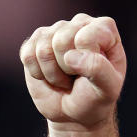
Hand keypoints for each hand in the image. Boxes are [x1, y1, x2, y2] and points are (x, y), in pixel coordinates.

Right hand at [20, 14, 126, 129]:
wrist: (74, 113)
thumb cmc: (96, 98)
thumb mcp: (108, 89)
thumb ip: (98, 69)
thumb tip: (70, 56)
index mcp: (104, 29)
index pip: (86, 37)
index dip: (86, 60)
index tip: (94, 73)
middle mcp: (80, 23)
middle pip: (61, 41)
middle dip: (67, 68)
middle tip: (77, 77)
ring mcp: (55, 30)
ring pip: (43, 49)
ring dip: (53, 73)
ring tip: (66, 78)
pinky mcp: (34, 42)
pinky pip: (28, 55)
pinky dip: (38, 73)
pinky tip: (50, 76)